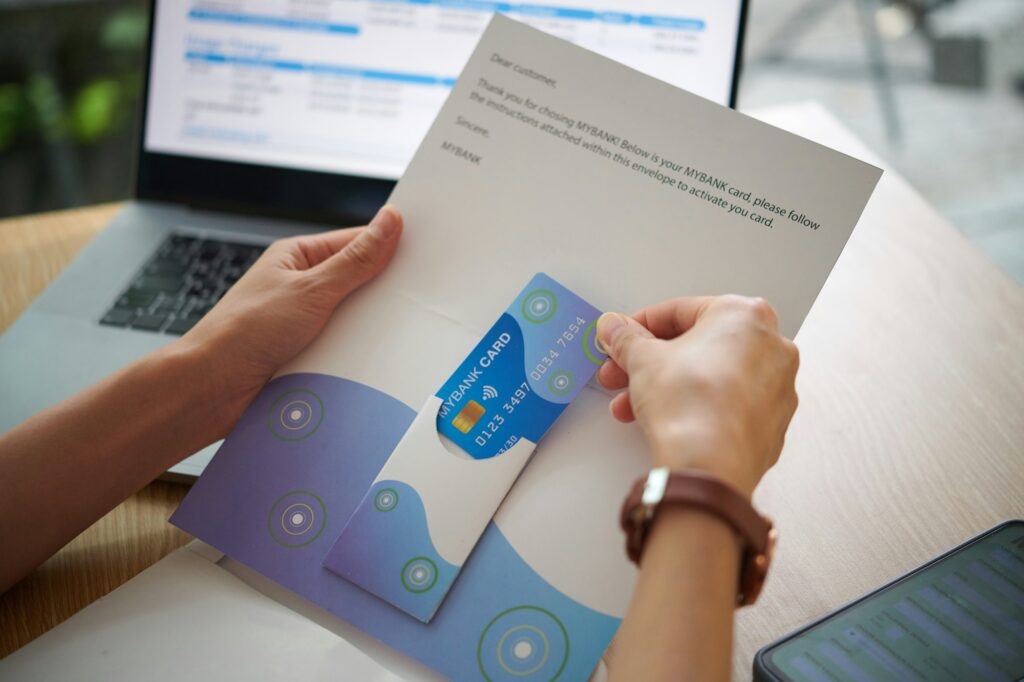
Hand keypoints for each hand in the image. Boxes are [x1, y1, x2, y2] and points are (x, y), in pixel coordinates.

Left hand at [178, 205, 402, 434]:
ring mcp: (305, 321)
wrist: (212, 388)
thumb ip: (355, 259)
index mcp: (298, 257)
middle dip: (382, 292)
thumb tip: (388, 222)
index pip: (355, 242)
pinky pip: (344, 347)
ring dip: (369, 328)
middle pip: (358, 282)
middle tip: (418, 295)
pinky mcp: (308, 353)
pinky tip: (373, 358)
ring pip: (354, 318)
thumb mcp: (311, 289)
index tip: (423, 252)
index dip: (388, 246)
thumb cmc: (243, 330)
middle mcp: (301, 287)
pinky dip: (357, 352)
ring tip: (395, 331)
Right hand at [596, 296, 798, 497]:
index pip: (680, 311)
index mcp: (745, 315)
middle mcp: (772, 346)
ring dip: (669, 386)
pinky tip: (669, 420)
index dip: (639, 326)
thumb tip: (617, 329)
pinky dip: (699, 407)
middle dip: (652, 361)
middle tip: (623, 372)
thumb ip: (626, 338)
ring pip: (713, 377)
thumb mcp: (642, 360)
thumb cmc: (690, 406)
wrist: (709, 467)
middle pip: (697, 345)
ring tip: (635, 405)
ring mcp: (778, 387)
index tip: (622, 338)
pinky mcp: (772, 423)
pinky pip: (728, 405)